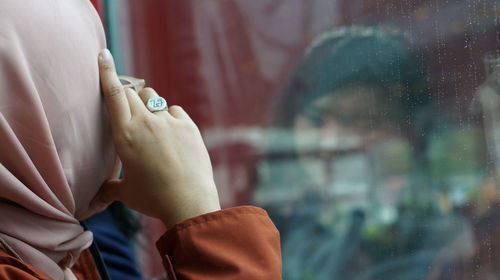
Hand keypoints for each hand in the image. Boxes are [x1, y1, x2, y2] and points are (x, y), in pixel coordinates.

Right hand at [90, 49, 220, 226]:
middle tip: (128, 108)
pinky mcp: (189, 126)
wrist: (189, 202)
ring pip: (153, 98)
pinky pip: (175, 110)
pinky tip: (172, 133)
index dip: (107, 72)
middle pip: (132, 92)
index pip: (112, 94)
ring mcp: (169, 122)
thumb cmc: (154, 199)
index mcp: (124, 135)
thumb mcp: (126, 194)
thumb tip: (95, 197)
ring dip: (147, 104)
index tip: (103, 54)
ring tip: (151, 125)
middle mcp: (146, 122)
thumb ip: (109, 188)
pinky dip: (170, 116)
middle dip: (126, 94)